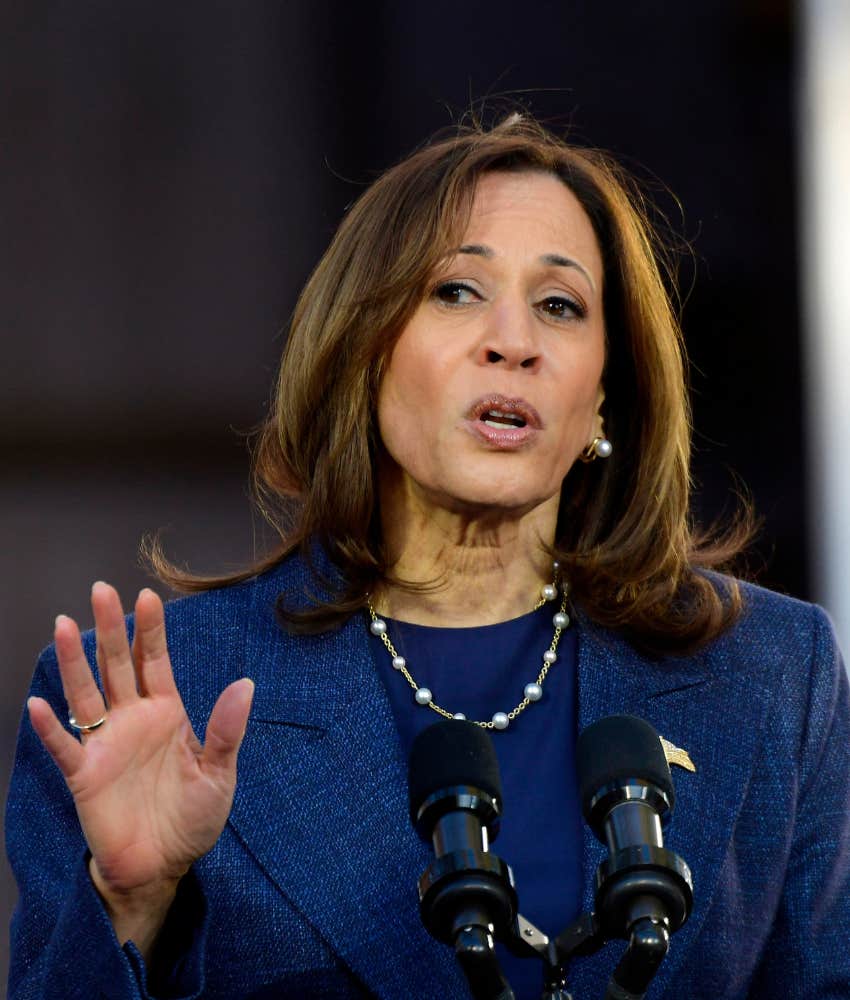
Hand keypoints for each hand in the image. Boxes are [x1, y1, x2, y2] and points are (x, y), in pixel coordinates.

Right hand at [28, 582, 253, 944]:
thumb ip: (227, 730)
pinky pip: (65, 747)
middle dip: (109, 628)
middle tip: (100, 589)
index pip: (155, 662)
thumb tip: (246, 683)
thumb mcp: (219, 774)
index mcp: (168, 713)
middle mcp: (133, 720)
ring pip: (87, 693)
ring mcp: (106, 745)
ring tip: (62, 624)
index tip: (147, 597)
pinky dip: (52, 728)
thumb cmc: (193, 818)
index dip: (150, 630)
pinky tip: (40, 704)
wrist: (164, 867)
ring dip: (74, 662)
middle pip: (116, 665)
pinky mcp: (86, 775)